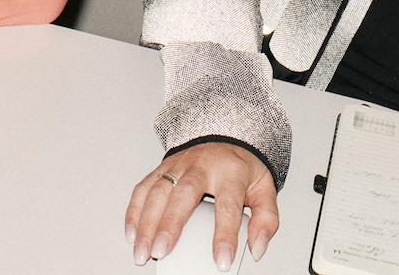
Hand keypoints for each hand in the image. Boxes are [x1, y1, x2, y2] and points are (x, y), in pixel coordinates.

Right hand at [125, 141, 278, 268]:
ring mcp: (180, 164)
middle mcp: (202, 164)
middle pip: (184, 193)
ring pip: (159, 190)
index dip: (224, 235)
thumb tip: (257, 249)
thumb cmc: (242, 169)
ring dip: (146, 222)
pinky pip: (144, 187)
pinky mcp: (163, 167)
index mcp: (231, 171)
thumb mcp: (264, 189)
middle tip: (161, 253)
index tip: (221, 262)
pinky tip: (132, 234)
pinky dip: (134, 210)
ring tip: (143, 252)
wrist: (226, 135)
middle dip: (170, 224)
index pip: (227, 205)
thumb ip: (266, 219)